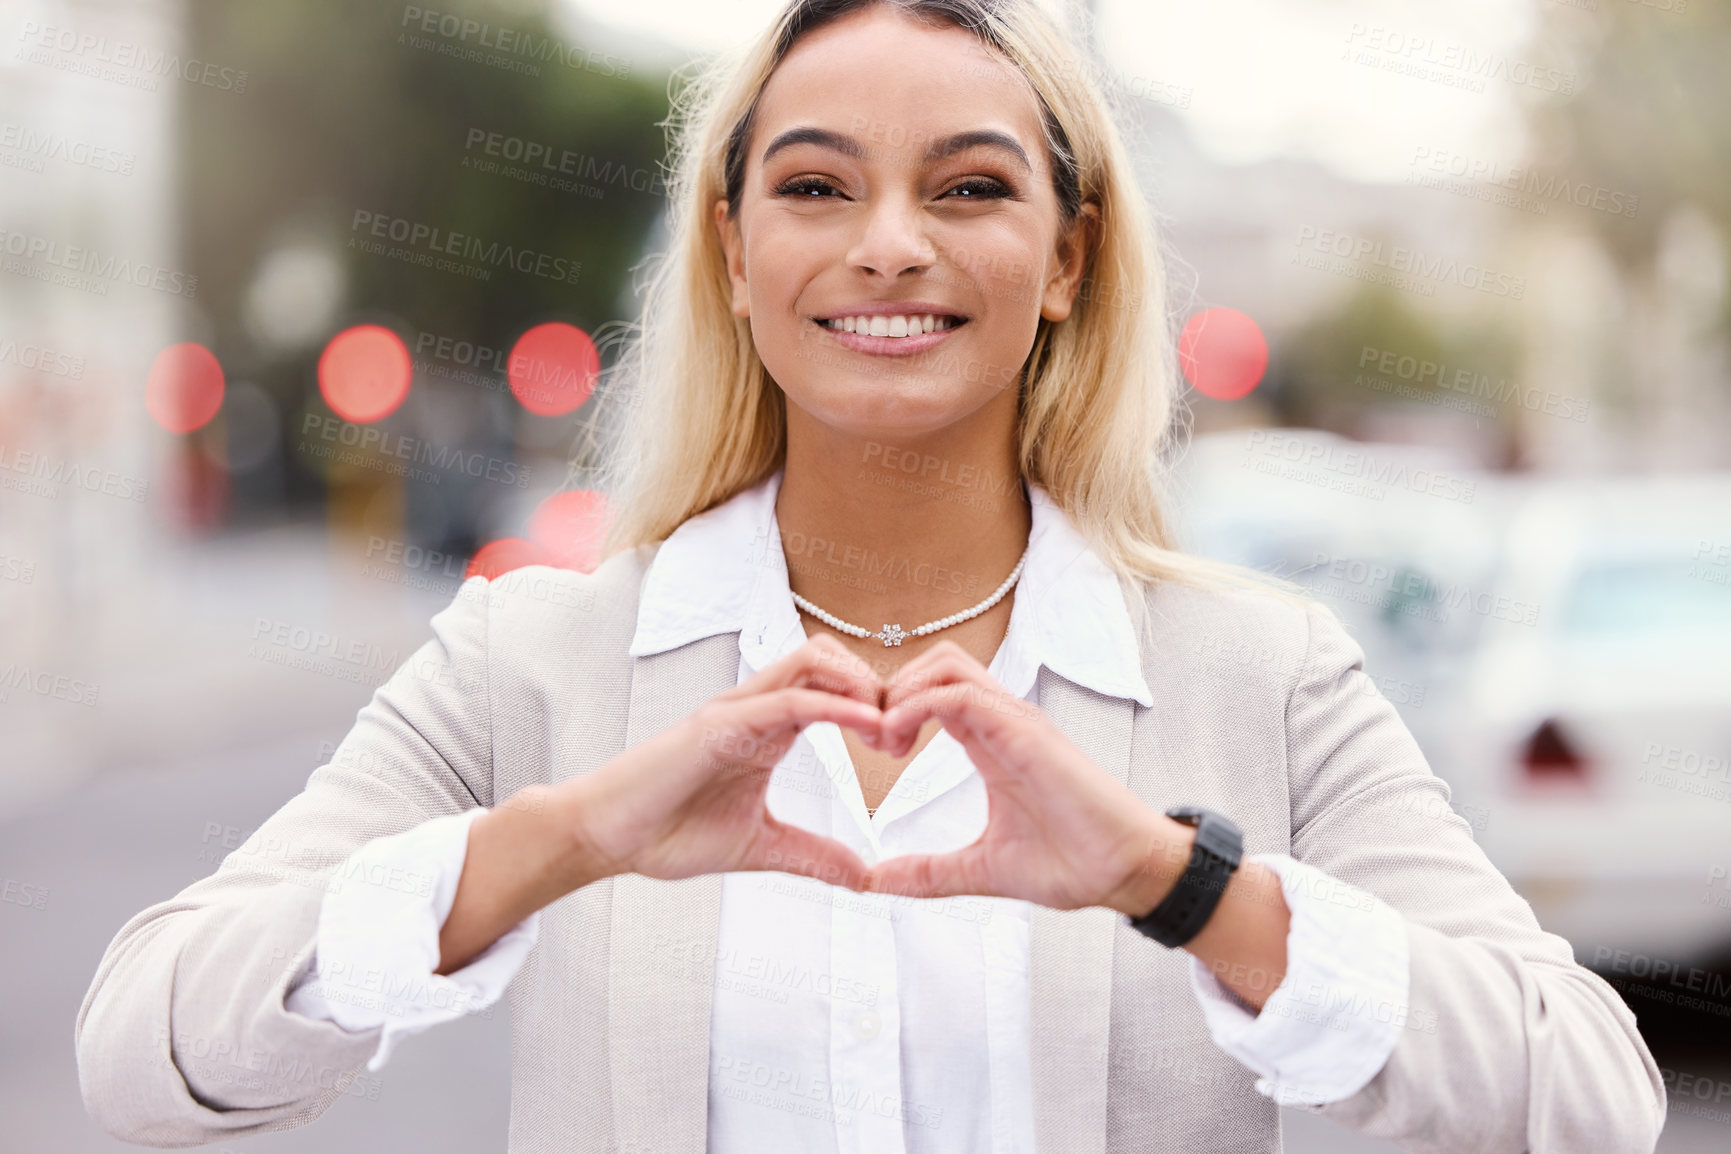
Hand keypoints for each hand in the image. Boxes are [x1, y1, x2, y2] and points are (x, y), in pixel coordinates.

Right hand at [571, 632, 889, 890]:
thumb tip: (864, 878)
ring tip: (889, 728)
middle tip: (904, 735)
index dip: (876, 706)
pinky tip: (868, 727)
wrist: (608, 838)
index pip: (834, 687)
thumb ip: (813, 856)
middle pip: (830, 659)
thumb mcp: (762, 849)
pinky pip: (789, 699)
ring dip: (860, 685)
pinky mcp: (720, 723)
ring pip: (812, 661)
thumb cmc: (668, 832)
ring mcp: (737, 709)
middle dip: (877, 686)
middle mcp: (756, 706)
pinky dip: (835, 707)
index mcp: (769, 728)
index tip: (904, 746)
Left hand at [864, 640, 1189, 914]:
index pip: (934, 689)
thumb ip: (929, 871)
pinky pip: (959, 693)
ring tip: (884, 741)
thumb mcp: (981, 868)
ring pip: (945, 663)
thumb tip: (876, 881)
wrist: (1126, 872)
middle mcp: (1002, 719)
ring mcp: (1015, 720)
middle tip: (871, 739)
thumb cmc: (1072, 862)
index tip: (872, 748)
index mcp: (991, 739)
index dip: (893, 706)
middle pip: (935, 661)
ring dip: (902, 691)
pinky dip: (917, 706)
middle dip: (891, 688)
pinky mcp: (1024, 731)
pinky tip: (898, 742)